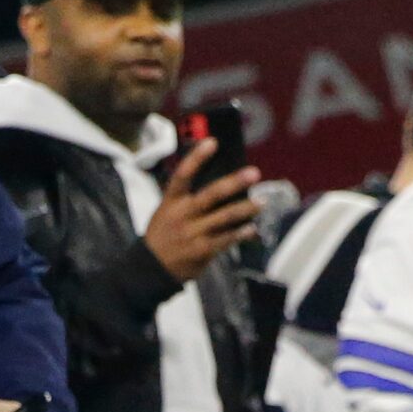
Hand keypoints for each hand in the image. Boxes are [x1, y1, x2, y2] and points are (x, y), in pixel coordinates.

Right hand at [142, 138, 261, 284]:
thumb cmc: (163, 235)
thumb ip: (187, 199)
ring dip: (245, 208)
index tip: (213, 142)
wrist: (150, 269)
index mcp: (171, 201)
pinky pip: (225, 240)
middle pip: (210, 195)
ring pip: (223, 218)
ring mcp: (192, 233)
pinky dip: (240, 234)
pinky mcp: (201, 250)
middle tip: (253, 172)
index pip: (182, 175)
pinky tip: (252, 228)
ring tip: (262, 201)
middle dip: (234, 183)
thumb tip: (222, 185)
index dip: (197, 157)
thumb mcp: (166, 212)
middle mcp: (182, 215)